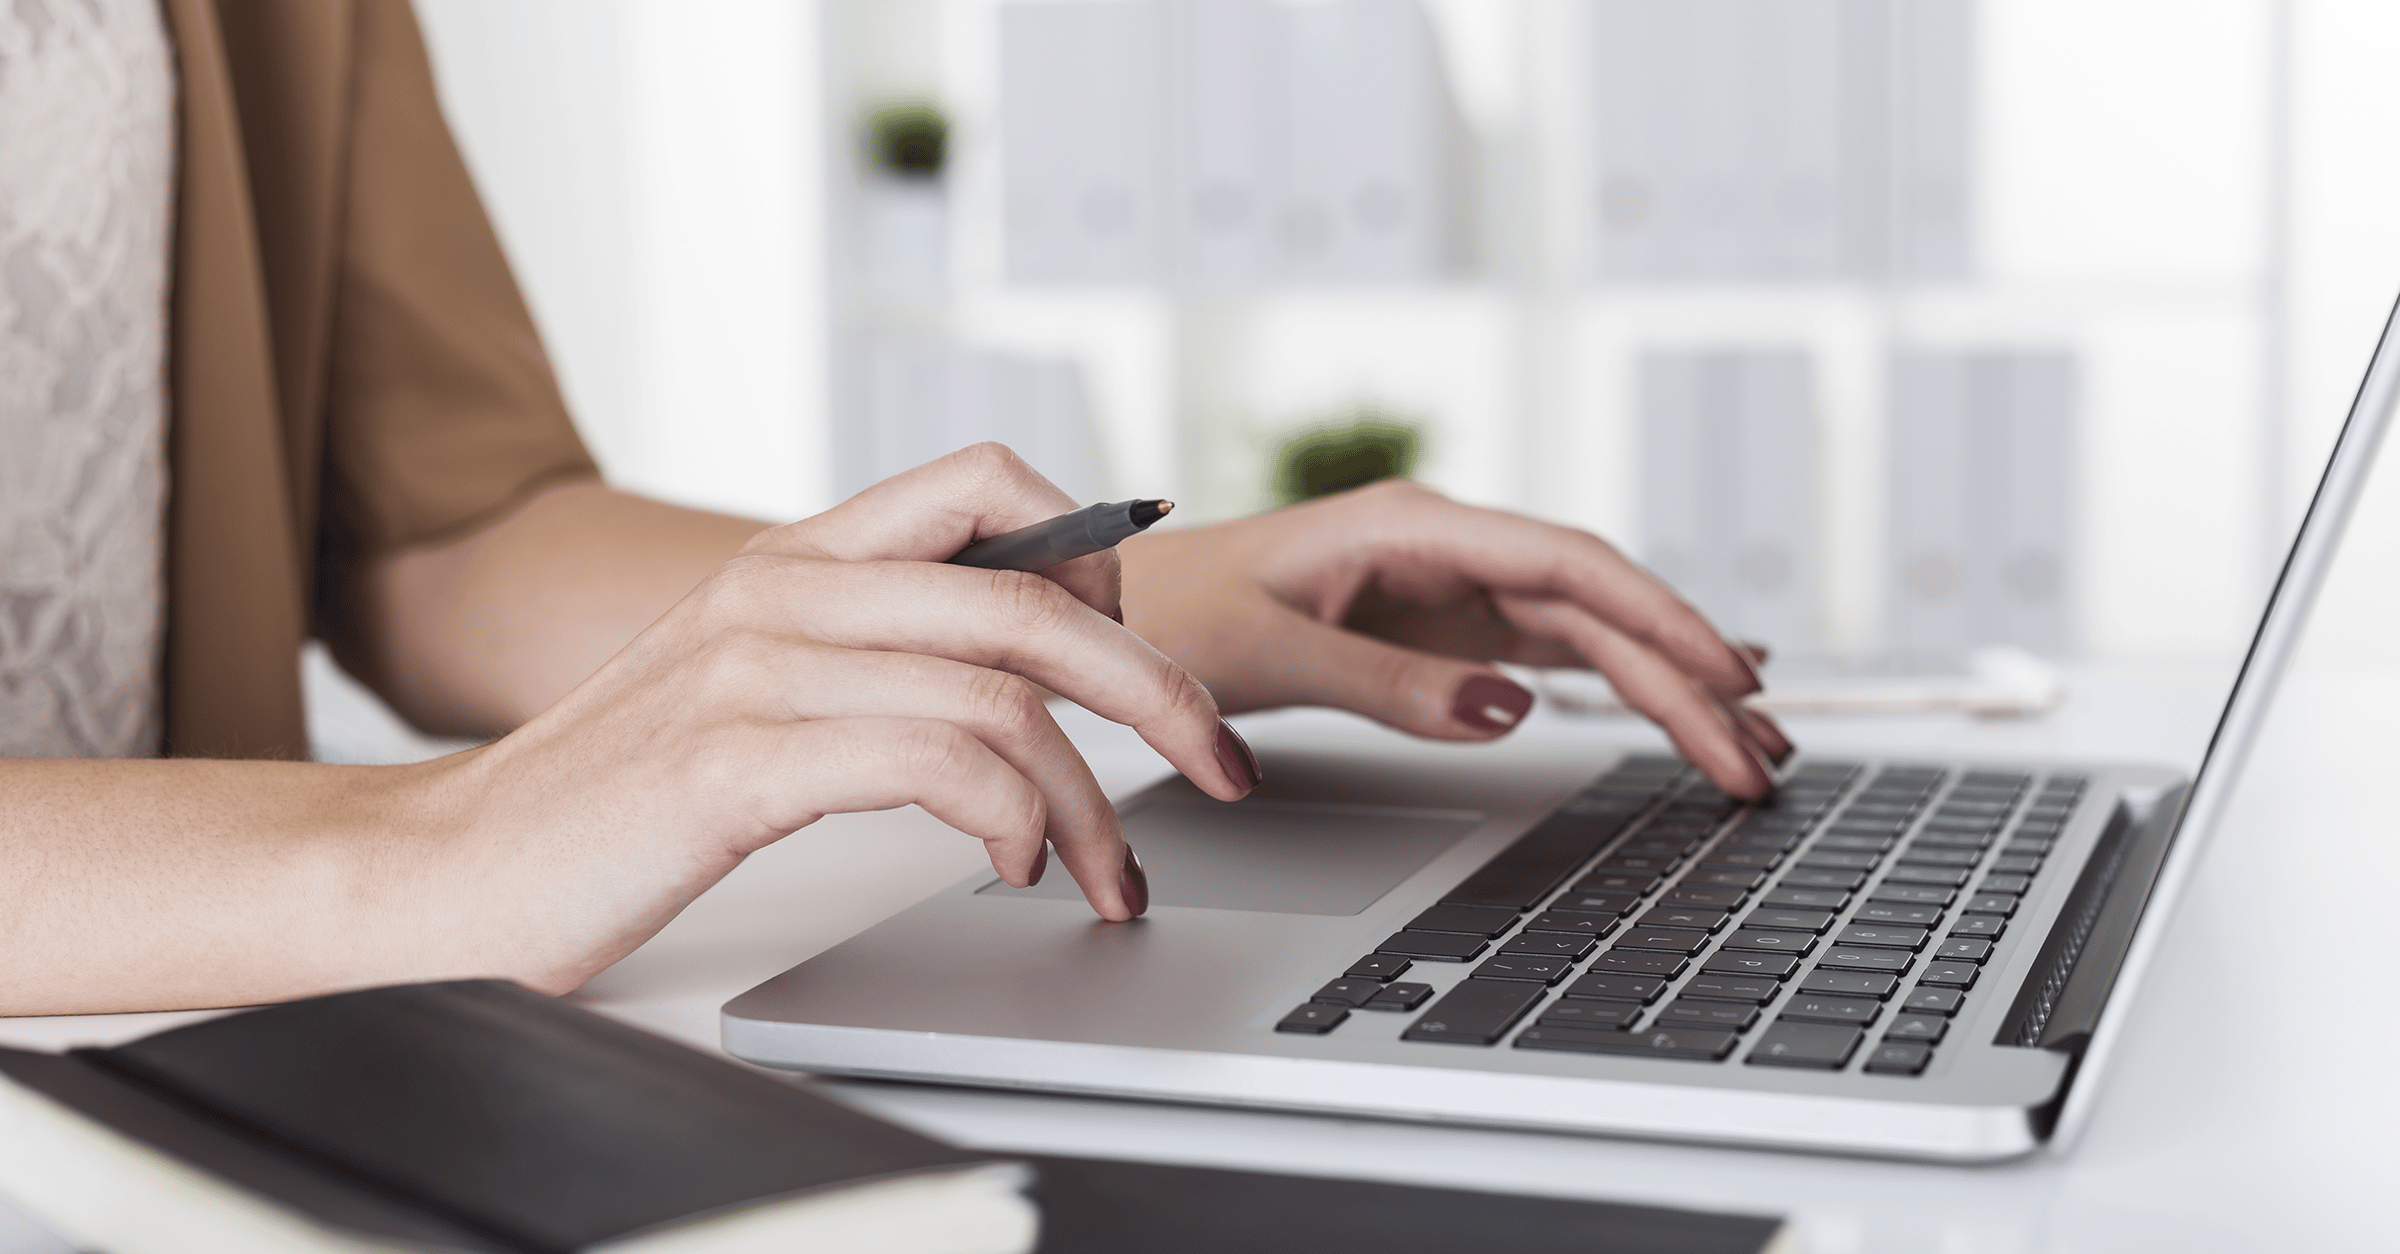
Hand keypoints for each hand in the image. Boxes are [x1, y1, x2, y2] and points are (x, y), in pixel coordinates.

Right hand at [413, 445, 1257, 991]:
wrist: (445, 867)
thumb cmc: (611, 795)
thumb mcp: (750, 688)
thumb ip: (865, 654)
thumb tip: (1012, 671)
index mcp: (795, 560)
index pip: (985, 484)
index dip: (1094, 548)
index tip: (1138, 646)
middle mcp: (784, 590)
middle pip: (1033, 598)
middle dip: (1156, 686)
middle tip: (1219, 760)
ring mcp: (756, 669)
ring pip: (1003, 692)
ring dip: (1093, 797)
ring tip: (1109, 870)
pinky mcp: (733, 763)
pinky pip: (932, 761)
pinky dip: (1011, 817)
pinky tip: (1015, 863)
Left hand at [1119, 480, 1788, 797]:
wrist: (1125, 606)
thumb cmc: (1181, 610)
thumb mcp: (1274, 653)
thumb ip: (1389, 684)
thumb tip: (1510, 707)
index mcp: (1413, 528)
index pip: (1567, 565)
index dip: (1658, 617)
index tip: (1727, 671)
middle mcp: (1449, 548)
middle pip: (1596, 609)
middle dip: (1687, 677)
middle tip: (1759, 753)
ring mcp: (1454, 588)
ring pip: (1588, 633)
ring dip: (1670, 686)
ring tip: (1753, 743)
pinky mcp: (1447, 628)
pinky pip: (1554, 652)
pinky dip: (1620, 681)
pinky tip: (1681, 701)